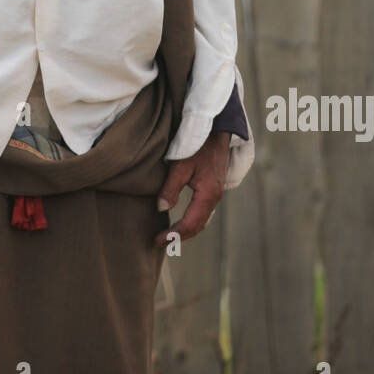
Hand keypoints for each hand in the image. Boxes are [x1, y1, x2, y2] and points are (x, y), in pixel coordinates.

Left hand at [153, 129, 231, 246]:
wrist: (216, 131)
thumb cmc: (198, 145)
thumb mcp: (181, 165)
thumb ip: (171, 188)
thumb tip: (161, 208)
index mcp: (208, 195)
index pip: (190, 224)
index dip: (173, 234)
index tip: (157, 239)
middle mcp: (214, 198)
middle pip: (197, 227)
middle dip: (179, 237)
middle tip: (159, 242)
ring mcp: (215, 194)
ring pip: (201, 221)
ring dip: (186, 231)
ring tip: (169, 236)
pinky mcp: (213, 189)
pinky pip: (203, 213)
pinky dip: (192, 222)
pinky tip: (182, 221)